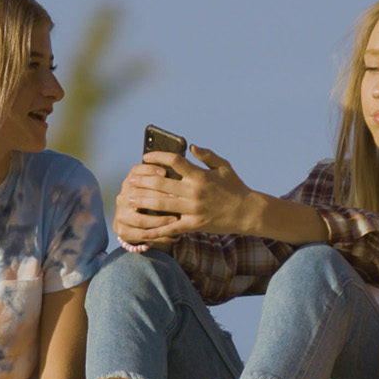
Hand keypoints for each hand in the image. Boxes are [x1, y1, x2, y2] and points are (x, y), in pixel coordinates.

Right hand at [113, 161, 182, 244]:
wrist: (132, 224)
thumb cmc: (150, 200)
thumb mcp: (151, 187)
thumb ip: (160, 178)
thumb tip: (175, 168)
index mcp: (128, 183)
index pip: (135, 172)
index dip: (149, 170)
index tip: (165, 172)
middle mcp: (122, 198)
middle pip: (138, 195)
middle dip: (158, 196)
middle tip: (176, 197)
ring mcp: (121, 215)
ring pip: (140, 219)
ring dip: (159, 220)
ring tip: (176, 219)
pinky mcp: (123, 231)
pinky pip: (143, 235)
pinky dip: (160, 235)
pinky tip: (174, 236)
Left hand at [122, 145, 257, 239]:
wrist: (248, 212)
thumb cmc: (236, 187)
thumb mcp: (224, 167)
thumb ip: (207, 156)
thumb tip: (191, 146)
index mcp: (200, 175)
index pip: (174, 161)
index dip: (157, 157)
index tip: (146, 157)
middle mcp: (194, 192)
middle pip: (161, 183)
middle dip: (143, 180)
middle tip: (130, 179)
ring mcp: (193, 209)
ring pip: (161, 205)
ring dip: (143, 201)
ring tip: (129, 198)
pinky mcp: (194, 224)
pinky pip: (171, 228)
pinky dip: (156, 231)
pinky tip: (142, 231)